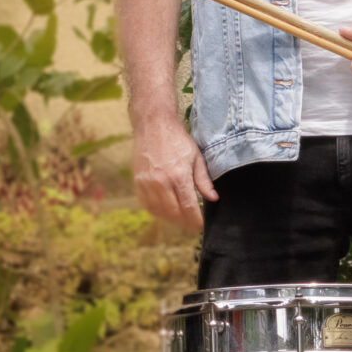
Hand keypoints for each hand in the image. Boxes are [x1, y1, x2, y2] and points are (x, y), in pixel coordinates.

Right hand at [133, 115, 217, 231]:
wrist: (153, 125)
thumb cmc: (177, 140)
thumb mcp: (196, 157)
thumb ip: (204, 181)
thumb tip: (213, 198)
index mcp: (179, 176)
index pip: (189, 207)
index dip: (196, 220)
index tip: (201, 226)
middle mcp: (162, 182)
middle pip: (174, 213)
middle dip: (185, 222)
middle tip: (192, 225)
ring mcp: (148, 183)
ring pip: (159, 211)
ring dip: (171, 219)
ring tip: (180, 220)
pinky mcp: (138, 182)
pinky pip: (147, 204)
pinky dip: (157, 212)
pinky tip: (165, 212)